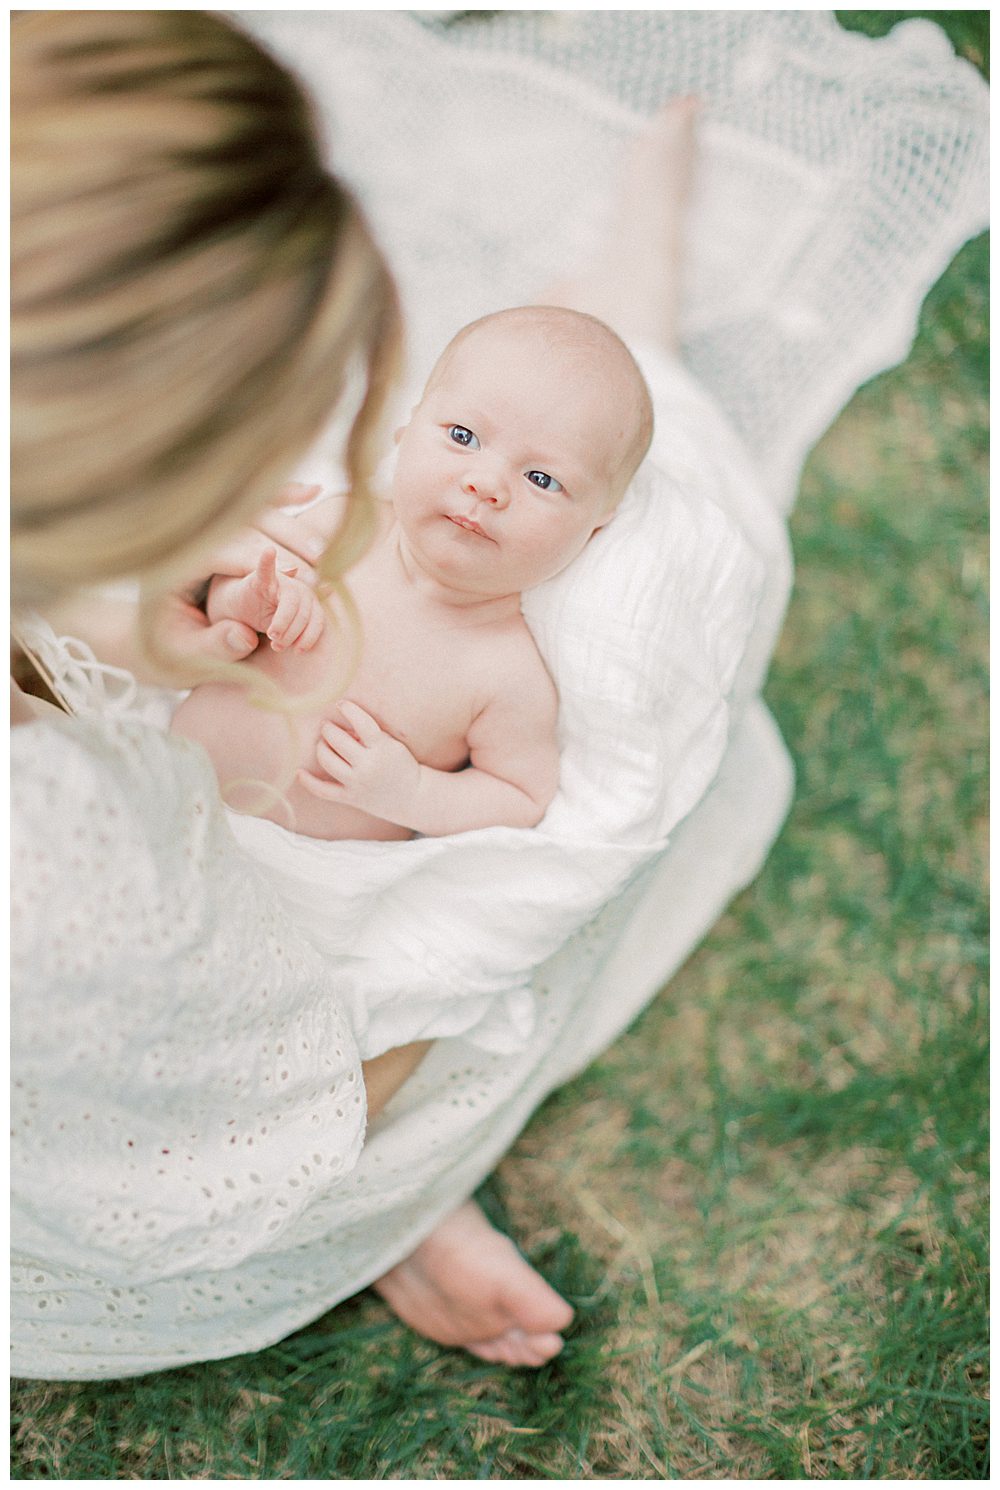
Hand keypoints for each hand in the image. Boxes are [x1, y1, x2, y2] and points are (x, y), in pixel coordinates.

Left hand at [164, 484, 325, 668]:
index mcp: (171, 565)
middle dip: (282, 545)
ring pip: (252, 513)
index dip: (256, 559)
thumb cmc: (168, 646)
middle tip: (314, 570)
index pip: (217, 551)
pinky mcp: (221, 529)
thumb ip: (213, 646)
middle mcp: (189, 538)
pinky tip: (313, 490)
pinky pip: (256, 505)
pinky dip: (284, 496)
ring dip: (290, 529)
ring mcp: (205, 529)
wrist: (152, 632)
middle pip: (240, 527)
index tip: (293, 572)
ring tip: (321, 553)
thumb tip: (246, 638)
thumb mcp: (184, 653)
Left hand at [297, 701, 421, 822]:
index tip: (342, 704)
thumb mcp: (391, 744)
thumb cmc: (400, 765)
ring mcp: (357, 783)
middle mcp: (367, 766)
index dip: (349, 710)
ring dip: (321, 747)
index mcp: (382, 749)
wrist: (411, 797)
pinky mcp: (350, 797)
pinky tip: (299, 771)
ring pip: (328, 761)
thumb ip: (369, 734)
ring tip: (323, 742)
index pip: (363, 724)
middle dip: (329, 729)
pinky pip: (324, 791)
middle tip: (328, 726)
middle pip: (338, 741)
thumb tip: (342, 725)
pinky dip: (309, 782)